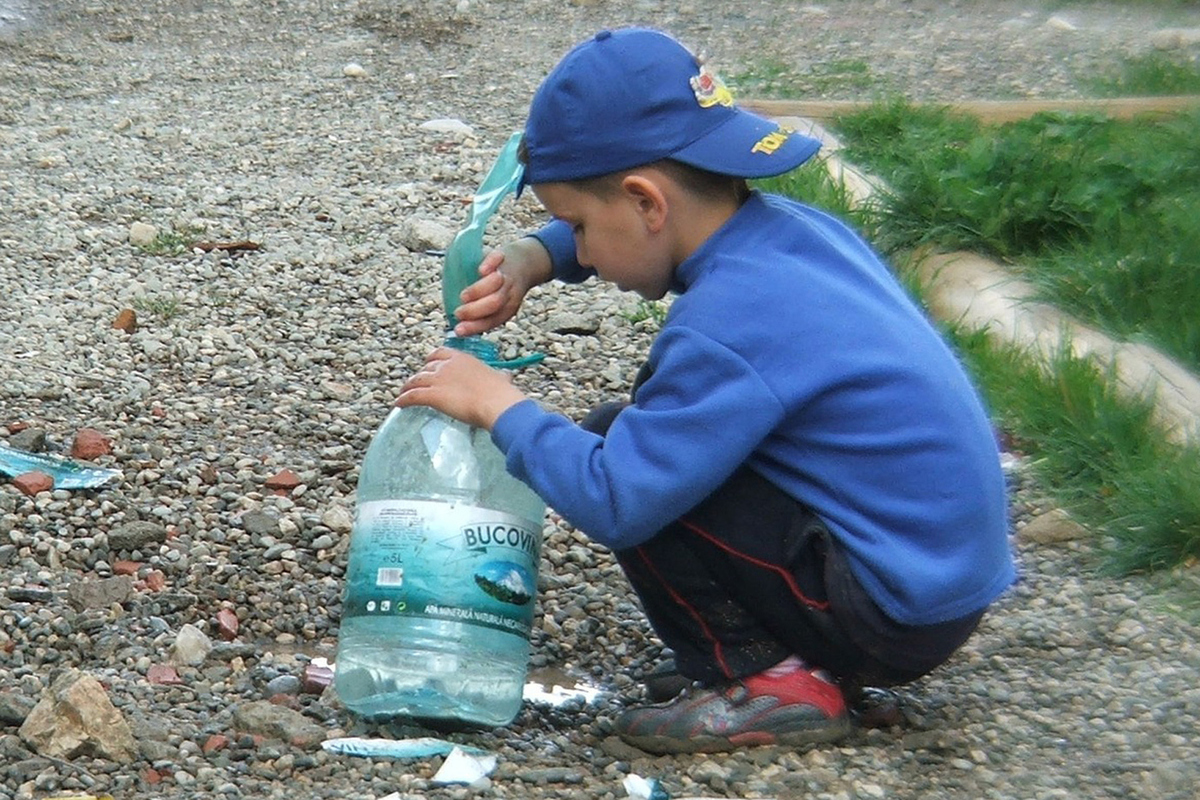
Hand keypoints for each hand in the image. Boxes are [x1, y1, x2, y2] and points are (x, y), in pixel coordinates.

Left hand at [395, 348, 528, 429]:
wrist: (496, 402)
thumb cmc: (500, 393)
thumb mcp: (500, 378)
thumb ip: (499, 376)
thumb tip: (505, 377)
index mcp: (463, 358)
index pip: (441, 353)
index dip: (432, 359)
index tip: (429, 364)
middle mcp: (447, 365)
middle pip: (426, 367)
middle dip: (420, 375)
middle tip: (417, 383)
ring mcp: (438, 379)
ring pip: (416, 380)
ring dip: (407, 387)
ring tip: (402, 393)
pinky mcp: (432, 395)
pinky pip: (412, 396)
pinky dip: (403, 400)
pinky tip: (398, 404)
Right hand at [452, 237, 552, 336]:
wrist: (523, 263)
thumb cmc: (502, 287)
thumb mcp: (494, 302)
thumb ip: (479, 311)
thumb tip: (458, 323)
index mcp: (506, 308)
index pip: (492, 320)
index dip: (474, 327)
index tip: (459, 330)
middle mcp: (508, 293)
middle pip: (495, 303)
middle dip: (474, 310)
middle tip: (458, 312)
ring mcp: (505, 274)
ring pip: (497, 284)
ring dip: (478, 291)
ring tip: (464, 295)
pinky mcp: (502, 257)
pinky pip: (498, 259)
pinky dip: (490, 264)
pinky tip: (481, 270)